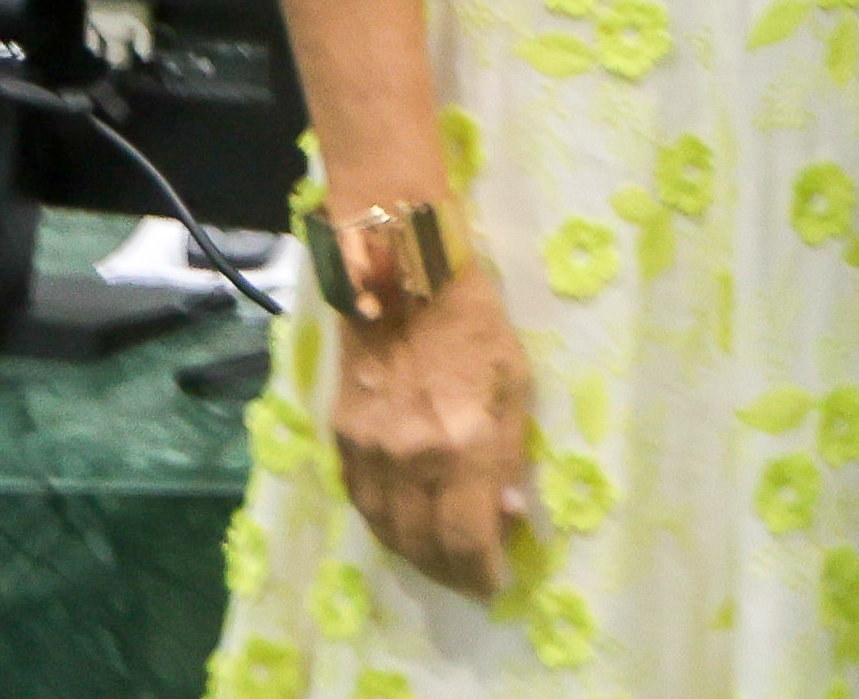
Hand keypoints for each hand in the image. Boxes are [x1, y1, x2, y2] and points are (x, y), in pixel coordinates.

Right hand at [329, 262, 536, 594]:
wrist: (401, 276)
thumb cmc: (475, 323)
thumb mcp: (515, 385)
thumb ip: (508, 457)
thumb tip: (505, 516)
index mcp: (462, 445)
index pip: (466, 539)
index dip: (481, 572)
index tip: (496, 582)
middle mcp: (410, 458)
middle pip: (423, 546)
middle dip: (450, 572)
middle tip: (470, 576)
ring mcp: (370, 450)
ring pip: (386, 531)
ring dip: (415, 555)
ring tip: (440, 558)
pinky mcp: (343, 436)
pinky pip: (360, 501)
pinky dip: (384, 523)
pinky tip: (403, 524)